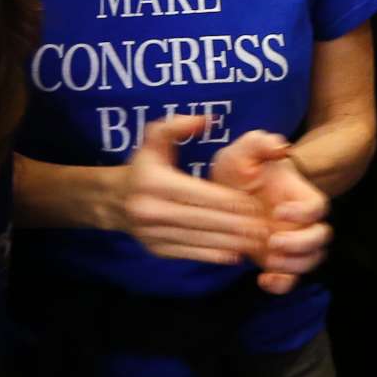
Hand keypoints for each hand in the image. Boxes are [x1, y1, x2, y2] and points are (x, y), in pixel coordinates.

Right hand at [106, 115, 270, 265]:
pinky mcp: (156, 250)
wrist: (113, 201)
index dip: (231, 201)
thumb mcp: (153, 140)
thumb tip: (205, 120)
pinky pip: (190, 253)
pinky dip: (214, 255)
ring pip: (200, 240)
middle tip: (264, 225)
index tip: (255, 203)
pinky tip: (234, 254)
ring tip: (256, 240)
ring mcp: (153, 234)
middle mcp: (152, 211)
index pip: (201, 195)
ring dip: (231, 242)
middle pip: (204, 220)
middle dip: (237, 224)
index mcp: (155, 183)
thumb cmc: (142, 167)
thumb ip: (177, 126)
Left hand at [210, 131, 331, 293]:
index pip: (318, 207)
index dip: (303, 212)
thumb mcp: (243, 151)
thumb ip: (259, 143)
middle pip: (321, 238)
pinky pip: (289, 279)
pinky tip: (263, 280)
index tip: (278, 211)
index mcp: (299, 195)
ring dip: (294, 266)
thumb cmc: (241, 167)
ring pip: (311, 261)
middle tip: (272, 242)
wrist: (228, 189)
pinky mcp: (276, 260)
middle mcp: (300, 221)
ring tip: (269, 262)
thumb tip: (279, 146)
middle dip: (301, 245)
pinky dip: (281, 284)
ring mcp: (290, 242)